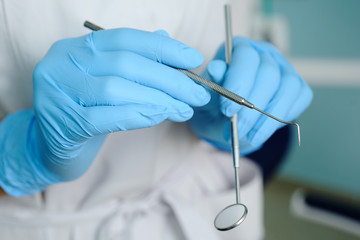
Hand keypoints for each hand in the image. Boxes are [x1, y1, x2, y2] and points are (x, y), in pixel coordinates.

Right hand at [0, 29, 209, 195]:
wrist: (53, 148)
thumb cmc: (87, 111)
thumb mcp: (110, 83)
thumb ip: (134, 62)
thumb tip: (167, 41)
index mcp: (76, 47)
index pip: (125, 39)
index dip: (163, 48)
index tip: (193, 60)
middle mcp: (62, 63)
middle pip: (125, 64)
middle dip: (169, 79)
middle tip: (197, 94)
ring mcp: (57, 92)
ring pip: (117, 89)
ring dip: (159, 100)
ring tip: (184, 109)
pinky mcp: (62, 122)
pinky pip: (107, 117)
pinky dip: (139, 115)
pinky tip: (161, 117)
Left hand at [190, 37, 311, 153]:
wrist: (225, 119)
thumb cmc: (214, 103)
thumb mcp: (207, 96)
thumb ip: (211, 83)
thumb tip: (215, 68)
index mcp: (240, 48)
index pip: (246, 57)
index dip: (239, 83)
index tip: (227, 110)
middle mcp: (265, 53)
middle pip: (269, 74)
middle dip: (253, 107)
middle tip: (238, 129)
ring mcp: (285, 68)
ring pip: (287, 88)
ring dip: (268, 118)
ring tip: (250, 137)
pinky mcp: (298, 86)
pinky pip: (299, 98)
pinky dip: (282, 118)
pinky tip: (263, 131)